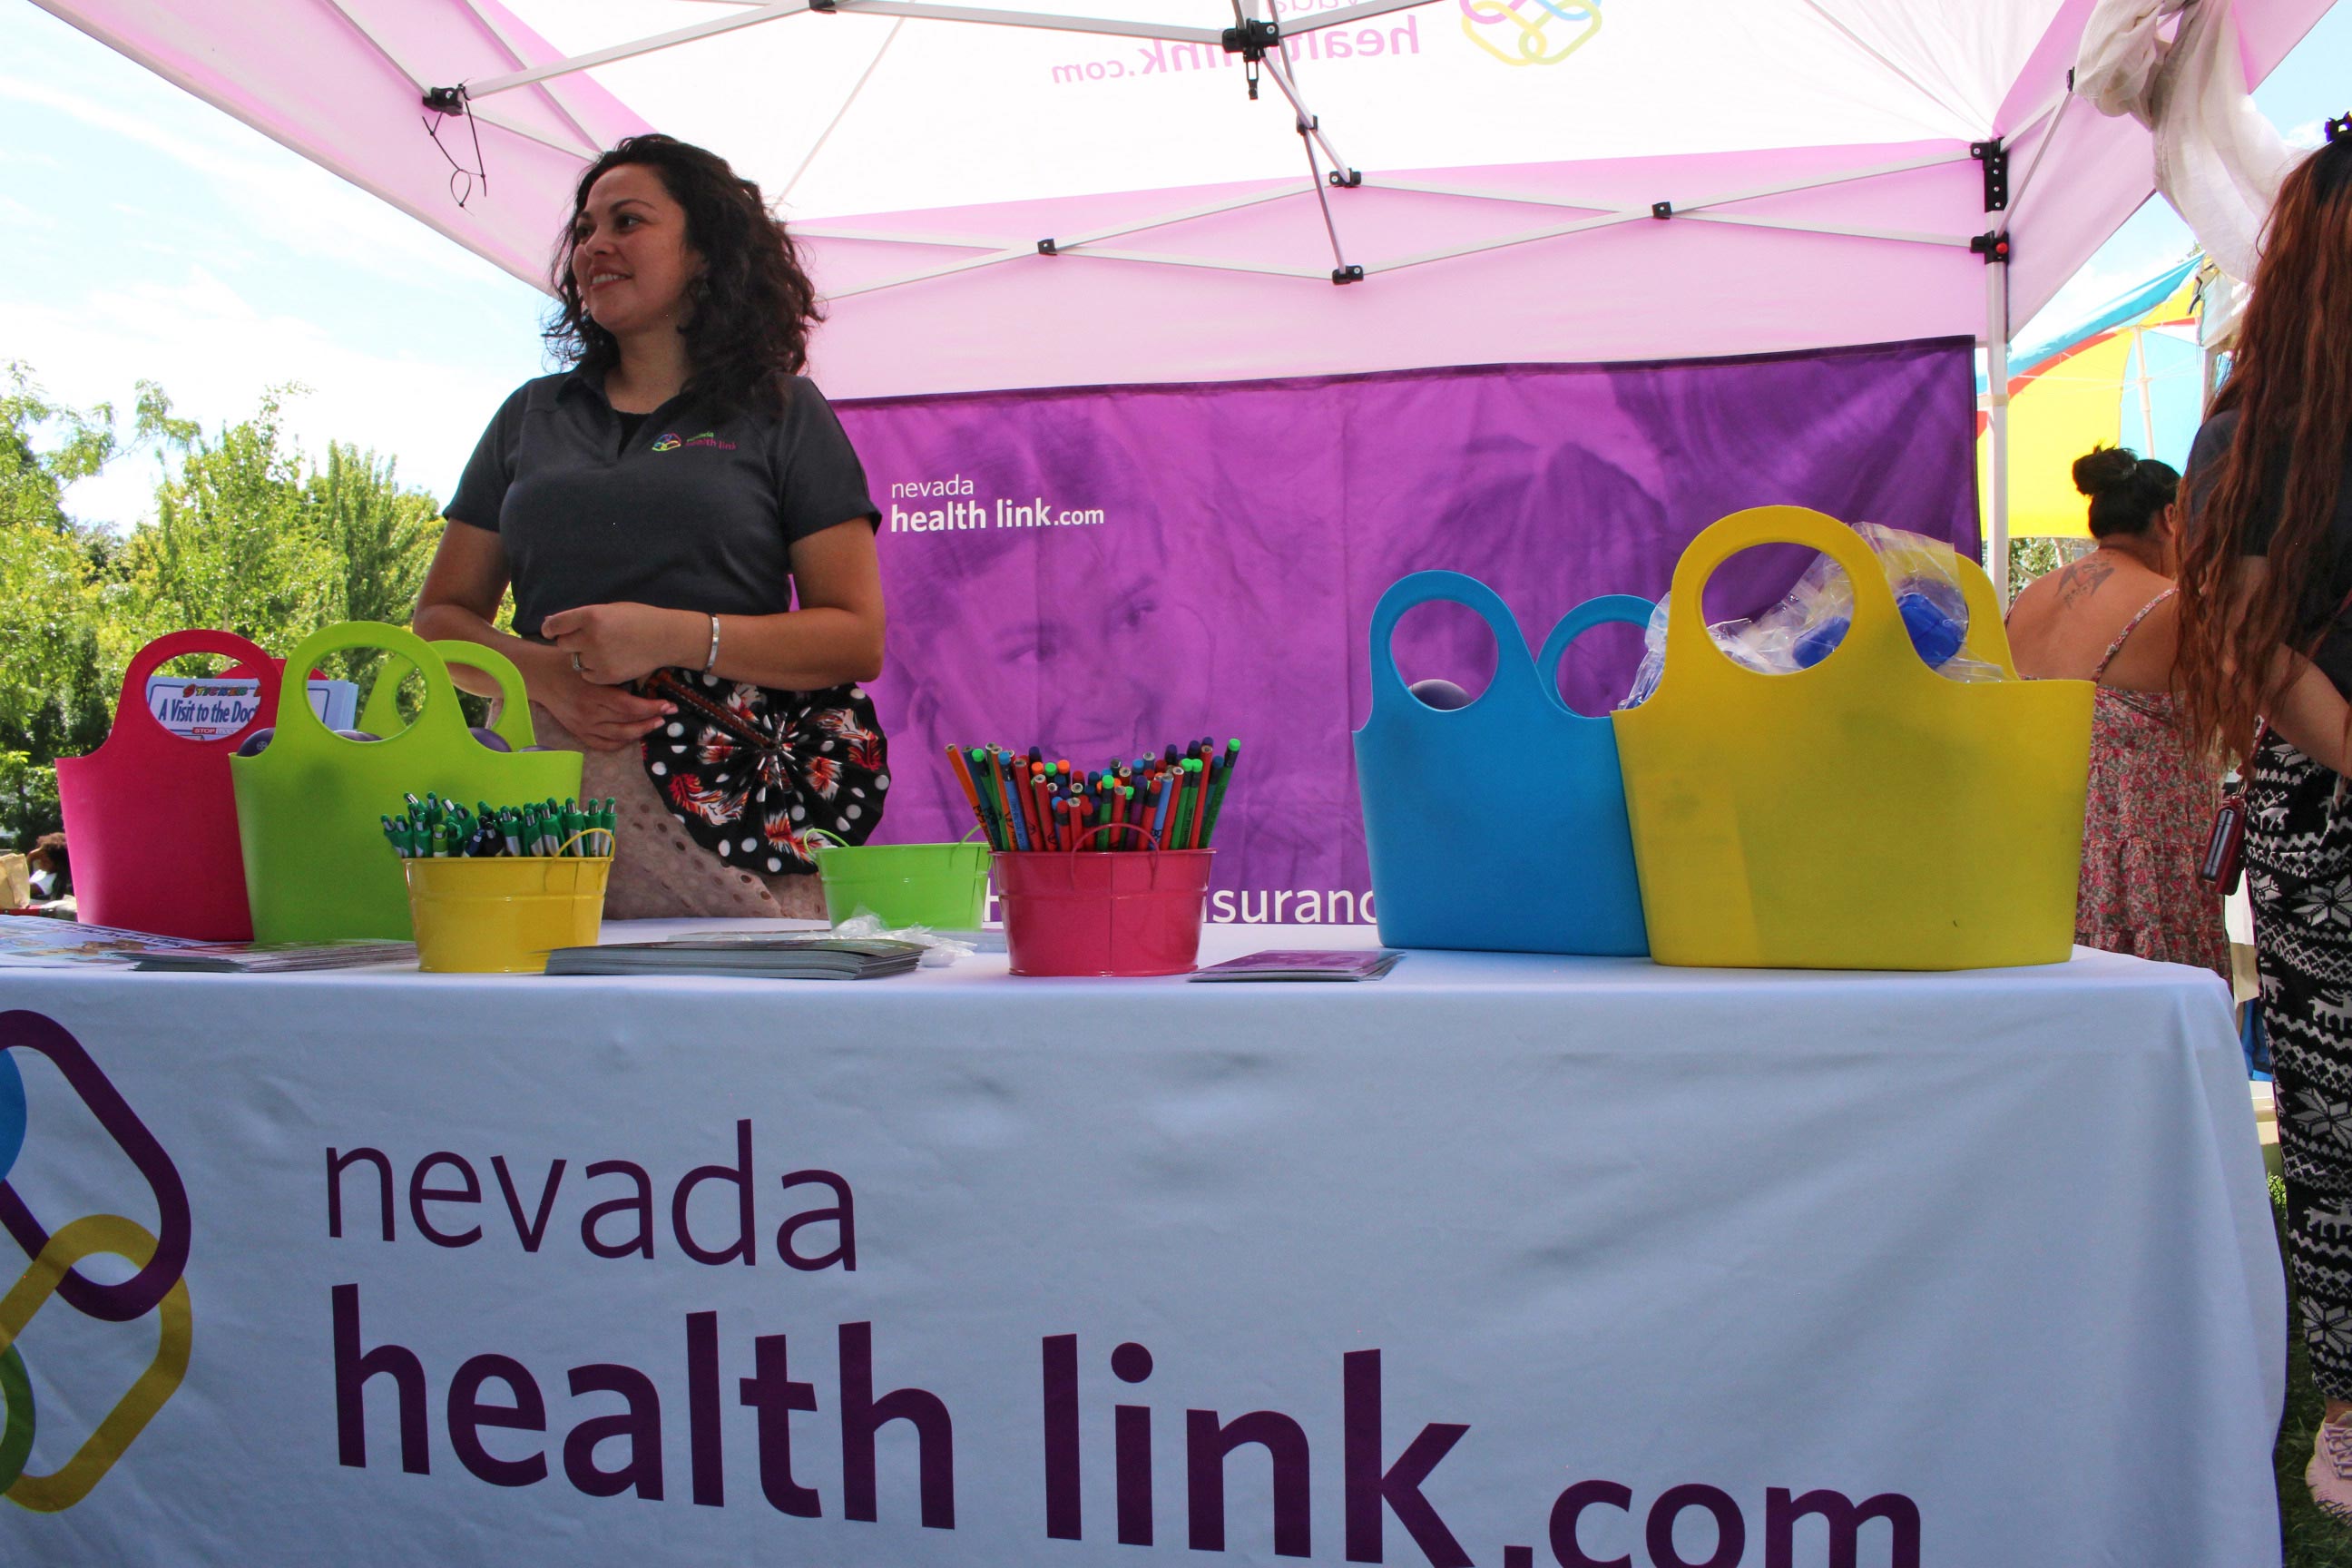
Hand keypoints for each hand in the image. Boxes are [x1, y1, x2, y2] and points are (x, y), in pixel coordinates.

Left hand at [540, 601, 697, 685]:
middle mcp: (591, 637)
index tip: (552, 632)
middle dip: (571, 642)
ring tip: (604, 650)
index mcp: (591, 616)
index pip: (555, 625)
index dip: (551, 629)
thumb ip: (581, 617)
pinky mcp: (607, 676)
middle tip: (587, 640)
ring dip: (584, 657)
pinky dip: (594, 670)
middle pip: (563, 644)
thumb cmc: (639, 618)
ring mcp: (598, 658)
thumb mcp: (610, 609)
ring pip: (575, 661)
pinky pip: (587, 675)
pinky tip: (609, 661)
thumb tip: (551, 624)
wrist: (666, 638)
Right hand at [542, 667, 675, 751]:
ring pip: (618, 736)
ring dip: (640, 732)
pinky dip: (621, 743)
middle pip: (627, 723)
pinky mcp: (578, 732)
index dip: (651, 708)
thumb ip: (615, 672)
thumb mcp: (592, 663)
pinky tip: (633, 736)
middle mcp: (589, 713)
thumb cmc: (569, 664)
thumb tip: (646, 677)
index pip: (629, 706)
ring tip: (655, 724)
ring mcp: (583, 725)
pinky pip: (603, 745)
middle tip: (668, 714)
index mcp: (593, 693)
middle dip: (652, 720)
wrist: (541, 675)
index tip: (667, 704)